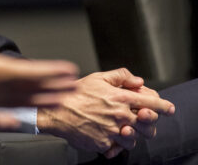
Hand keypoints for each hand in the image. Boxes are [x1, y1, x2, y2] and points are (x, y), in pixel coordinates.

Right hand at [0, 0, 78, 130]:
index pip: (29, 72)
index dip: (50, 71)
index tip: (68, 70)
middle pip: (30, 91)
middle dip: (53, 88)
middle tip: (72, 87)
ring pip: (19, 105)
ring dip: (41, 103)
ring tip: (58, 102)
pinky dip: (9, 121)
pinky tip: (16, 122)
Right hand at [37, 68, 174, 156]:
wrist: (55, 112)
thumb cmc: (73, 94)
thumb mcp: (96, 77)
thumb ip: (120, 76)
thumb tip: (137, 80)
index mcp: (120, 98)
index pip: (152, 102)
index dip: (164, 106)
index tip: (168, 108)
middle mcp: (120, 115)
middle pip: (149, 125)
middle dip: (148, 123)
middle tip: (140, 121)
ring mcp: (113, 131)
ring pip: (135, 138)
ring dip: (131, 134)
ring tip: (120, 129)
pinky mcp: (105, 144)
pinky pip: (118, 147)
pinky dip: (114, 143)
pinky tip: (106, 135)